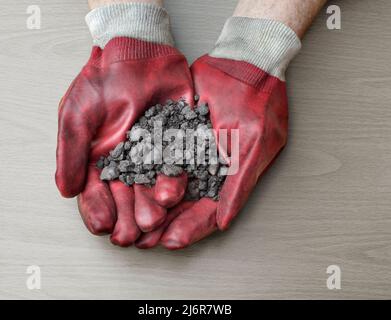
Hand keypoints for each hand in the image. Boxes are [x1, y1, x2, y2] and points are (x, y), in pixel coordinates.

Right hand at [55, 3, 190, 245]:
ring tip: (152, 221)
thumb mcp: (77, 114)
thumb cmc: (102, 81)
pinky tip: (173, 195)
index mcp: (102, 160)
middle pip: (128, 197)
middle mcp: (130, 163)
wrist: (137, 52)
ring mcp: (156, 155)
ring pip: (154, 186)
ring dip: (153, 205)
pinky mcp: (180, 143)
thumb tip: (65, 191)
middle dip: (129, 217)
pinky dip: (177, 180)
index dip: (99, 210)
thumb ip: (71, 152)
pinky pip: (180, 165)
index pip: (98, 193)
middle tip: (130, 236)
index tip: (103, 226)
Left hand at [138, 17, 300, 248]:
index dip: (192, 228)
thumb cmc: (257, 99)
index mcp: (232, 175)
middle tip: (145, 240)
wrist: (247, 61)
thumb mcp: (255, 143)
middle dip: (168, 223)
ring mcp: (197, 151)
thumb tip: (224, 221)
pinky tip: (133, 186)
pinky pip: (163, 158)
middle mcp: (212, 167)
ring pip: (173, 185)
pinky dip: (149, 175)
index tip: (171, 241)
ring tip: (136, 222)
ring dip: (156, 205)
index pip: (210, 210)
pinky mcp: (181, 133)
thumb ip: (240, 183)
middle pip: (188, 203)